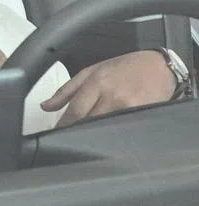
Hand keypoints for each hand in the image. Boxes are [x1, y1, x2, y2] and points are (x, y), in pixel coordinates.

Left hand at [41, 50, 175, 127]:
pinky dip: (111, 135)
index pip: (75, 110)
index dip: (63, 125)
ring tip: (87, 138)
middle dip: (76, 131)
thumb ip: (66, 91)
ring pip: (103, 128)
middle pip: (88, 122)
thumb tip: (45, 107)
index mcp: (96, 82)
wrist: (160, 66)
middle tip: (69, 138)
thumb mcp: (91, 72)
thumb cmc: (124, 68)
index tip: (56, 133)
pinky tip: (107, 137)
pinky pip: (120, 130)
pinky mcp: (141, 115)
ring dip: (92, 135)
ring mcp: (128, 107)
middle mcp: (112, 95)